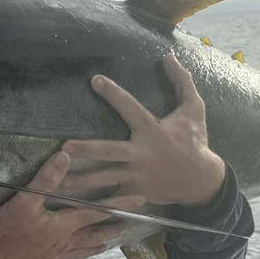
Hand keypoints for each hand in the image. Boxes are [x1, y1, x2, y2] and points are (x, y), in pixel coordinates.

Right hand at [0, 151, 143, 258]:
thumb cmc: (7, 232)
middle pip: (94, 235)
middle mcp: (64, 243)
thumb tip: (64, 156)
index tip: (139, 201)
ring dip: (96, 246)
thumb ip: (45, 179)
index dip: (118, 205)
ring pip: (81, 251)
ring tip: (108, 243)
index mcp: (64, 225)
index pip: (97, 212)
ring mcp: (53, 256)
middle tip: (130, 225)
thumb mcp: (24, 200)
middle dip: (113, 228)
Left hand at [59, 51, 225, 206]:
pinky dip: (92, 202)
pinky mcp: (135, 193)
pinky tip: (72, 203)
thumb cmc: (195, 141)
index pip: (130, 107)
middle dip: (86, 150)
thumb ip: (182, 81)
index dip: (113, 93)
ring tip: (57, 181)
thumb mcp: (194, 109)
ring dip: (79, 180)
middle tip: (63, 147)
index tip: (94, 80)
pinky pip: (111, 198)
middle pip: (109, 151)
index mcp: (152, 130)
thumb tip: (169, 54)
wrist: (202, 181)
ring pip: (104, 178)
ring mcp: (137, 176)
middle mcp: (142, 154)